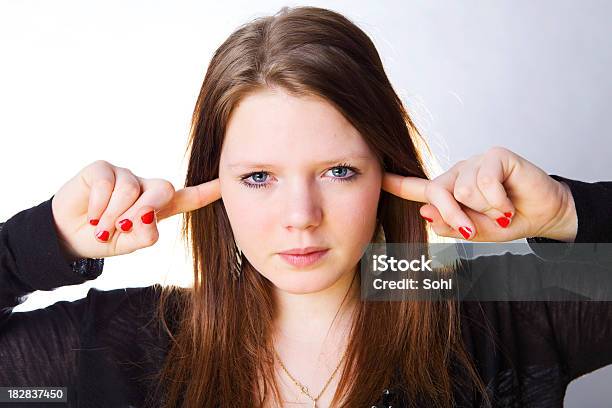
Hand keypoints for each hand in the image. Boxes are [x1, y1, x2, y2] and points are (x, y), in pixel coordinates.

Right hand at [51, 160, 220, 259]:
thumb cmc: (104, 238)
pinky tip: (93, 213)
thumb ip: (144, 235)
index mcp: (160, 207)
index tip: (226, 184)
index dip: (208, 191)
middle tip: (124, 227)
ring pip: (131, 189)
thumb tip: (145, 216)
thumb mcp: (128, 245)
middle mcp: (146, 188)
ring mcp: (126, 176)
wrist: (68, 236)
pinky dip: (100, 205)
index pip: (190, 197)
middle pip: (163, 189)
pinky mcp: (104, 168)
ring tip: (103, 225)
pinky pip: (108, 183)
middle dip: (146, 210)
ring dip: (115, 214)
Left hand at [382, 146, 576, 241]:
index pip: (417, 187)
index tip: (376, 178)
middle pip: (437, 193)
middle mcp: (458, 174)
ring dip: (486, 210)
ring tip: (501, 210)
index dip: (396, 184)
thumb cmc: (508, 221)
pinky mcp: (495, 156)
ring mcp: (475, 162)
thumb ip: (451, 226)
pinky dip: (499, 202)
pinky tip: (509, 203)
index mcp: (449, 191)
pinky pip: (485, 183)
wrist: (544, 215)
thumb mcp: (476, 232)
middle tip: (474, 230)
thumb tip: (424, 212)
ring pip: (463, 191)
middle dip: (454, 217)